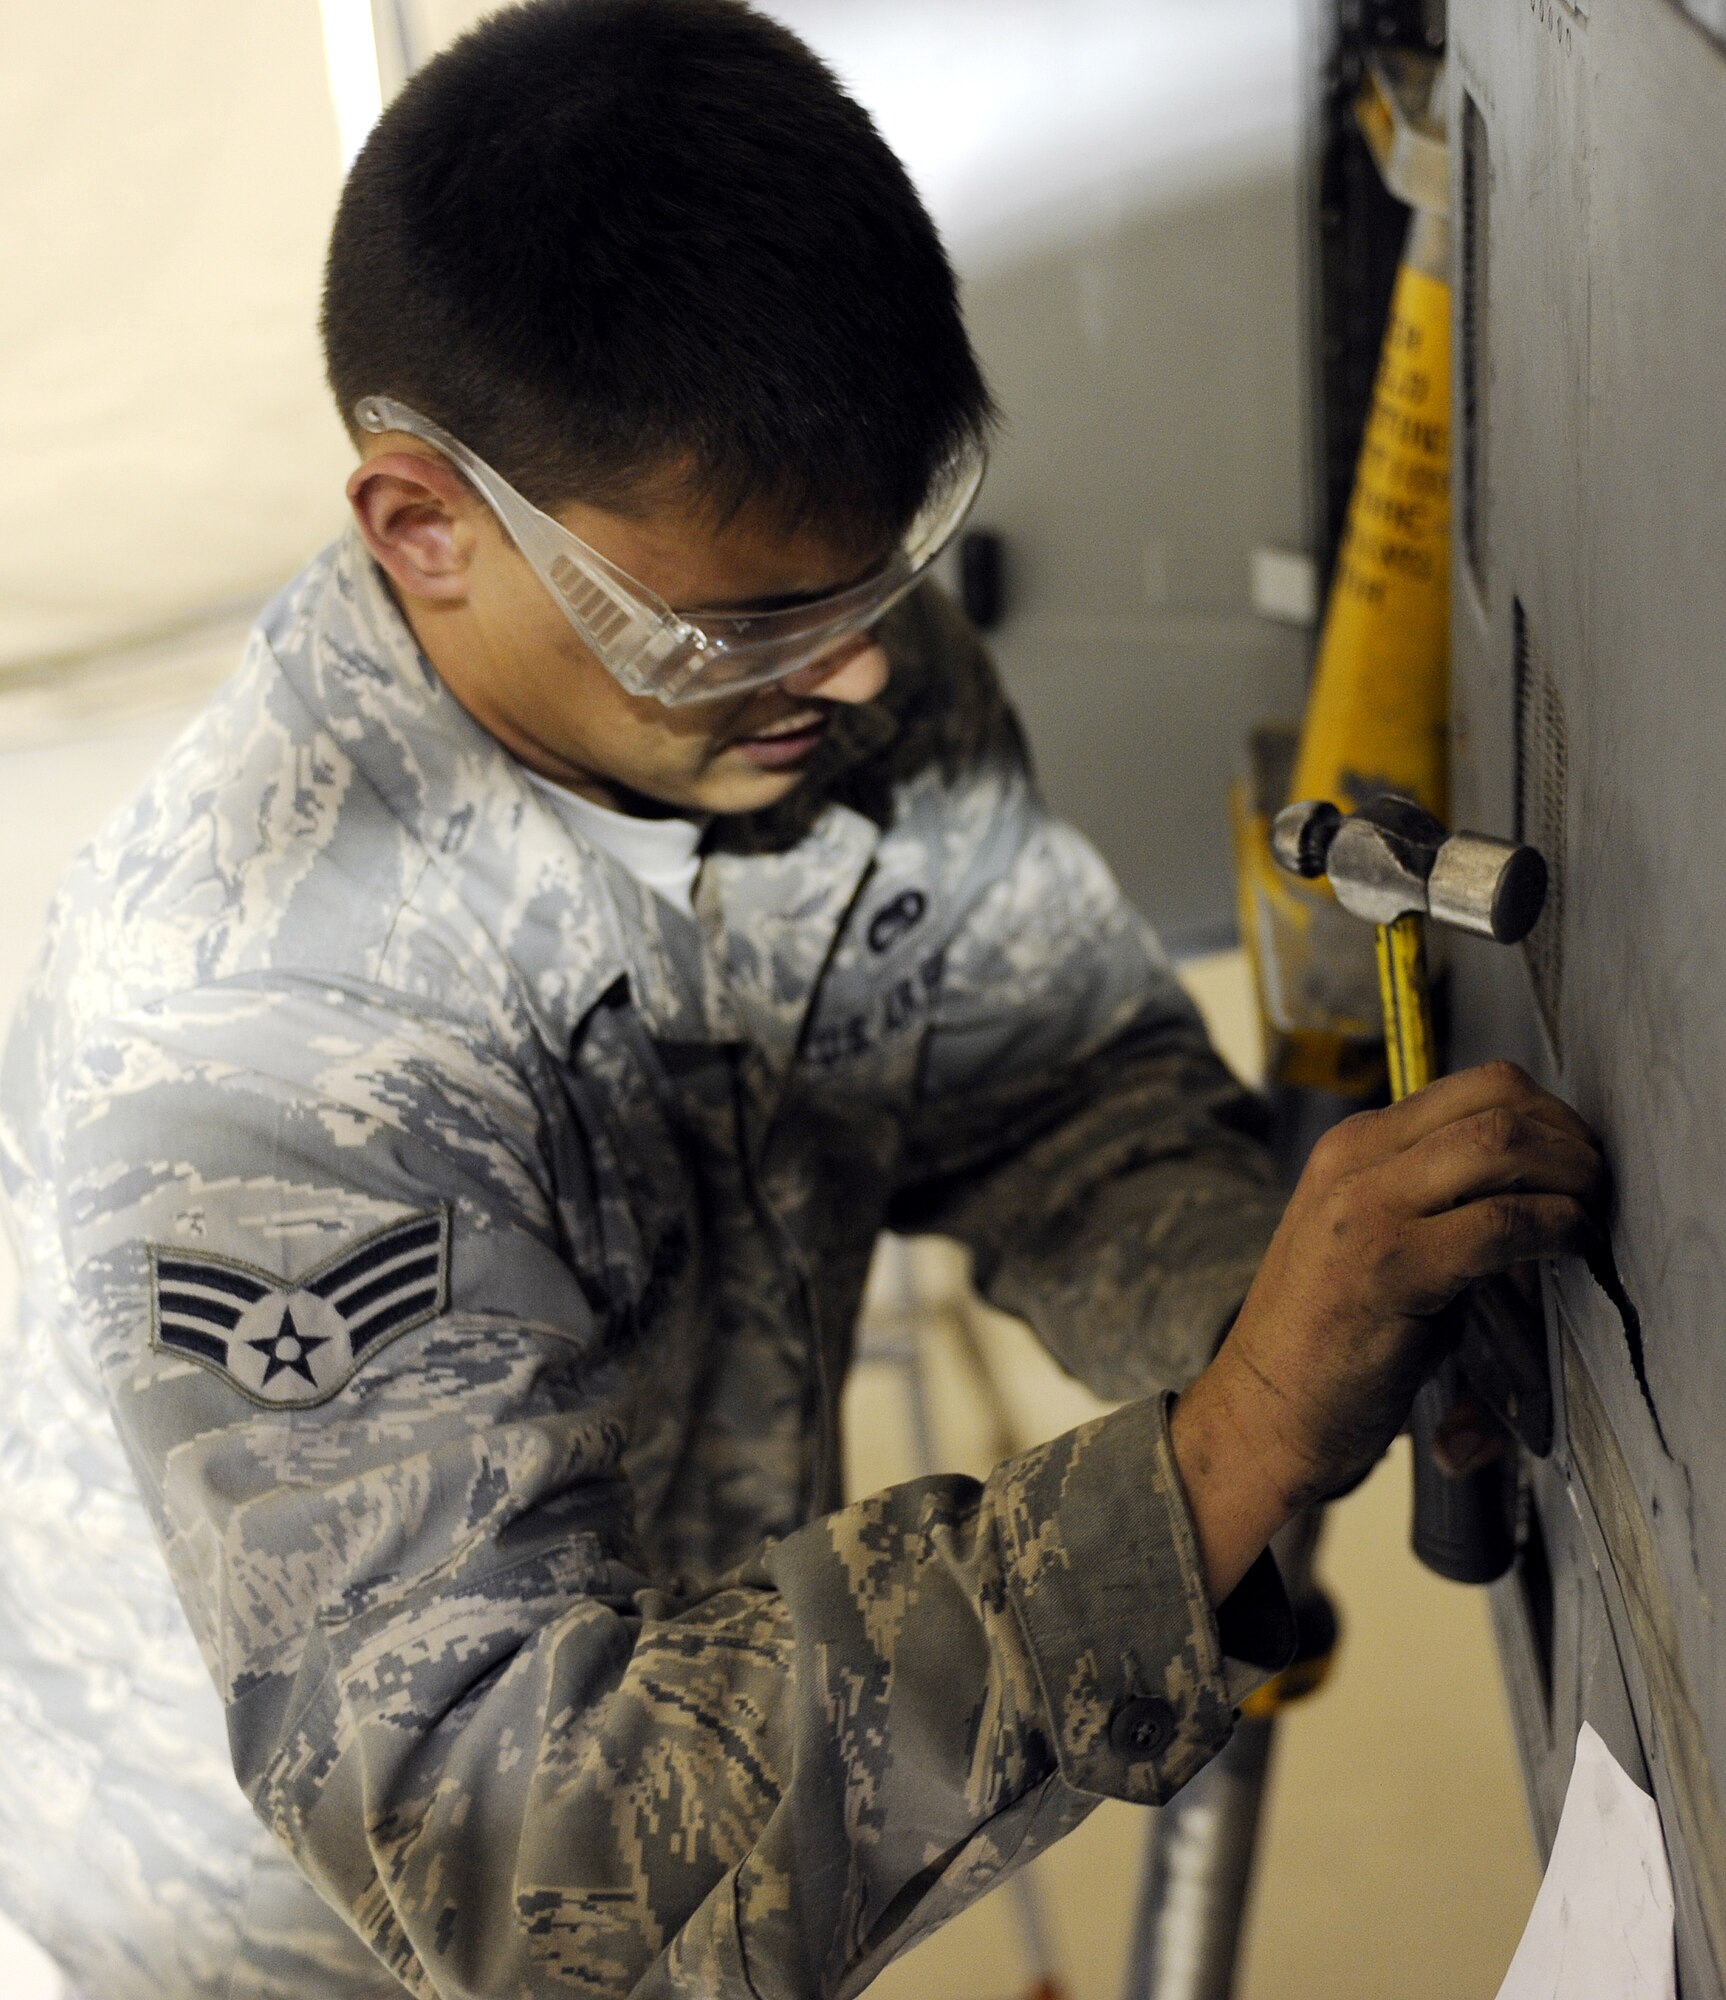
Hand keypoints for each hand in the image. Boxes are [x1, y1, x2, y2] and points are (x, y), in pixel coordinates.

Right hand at [1171, 1063, 1602, 1599]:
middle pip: (1498, 1097)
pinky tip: (1567, 1254)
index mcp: (1352, 1145)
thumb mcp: (1372, 1243)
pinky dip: (1555, 1230)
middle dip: (1571, 1138)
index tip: (1578, 1162)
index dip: (1551, 1115)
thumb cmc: (1327, 1341)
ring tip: (1589, 1219)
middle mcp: (1355, 1160)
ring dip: (1571, 1178)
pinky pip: (1501, 1223)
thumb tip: (1539, 1194)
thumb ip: (1436, 1204)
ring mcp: (1368, 1208)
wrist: (1260, 1413)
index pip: (1476, 1085)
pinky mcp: (1390, 1267)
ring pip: (1502, 1143)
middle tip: (1597, 1190)